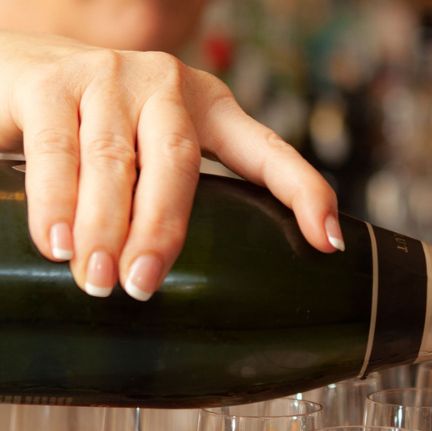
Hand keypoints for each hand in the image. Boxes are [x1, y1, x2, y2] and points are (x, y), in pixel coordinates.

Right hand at [0, 31, 343, 299]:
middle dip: (161, 230)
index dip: (303, 191)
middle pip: (178, 164)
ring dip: (104, 227)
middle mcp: (166, 86)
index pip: (268, 150)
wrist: (19, 63)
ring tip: (98, 279)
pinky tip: (57, 241)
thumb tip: (221, 293)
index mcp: (211, 109)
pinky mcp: (48, 80)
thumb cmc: (104, 127)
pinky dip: (54, 200)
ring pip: (111, 160)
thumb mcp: (158, 154)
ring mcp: (108, 78)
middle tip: (142, 287)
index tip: (327, 242)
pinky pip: (54, 149)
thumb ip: (189, 202)